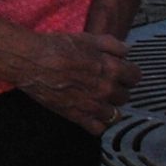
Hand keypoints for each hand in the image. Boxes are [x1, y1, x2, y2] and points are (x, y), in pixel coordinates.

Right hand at [10, 30, 138, 133]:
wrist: (30, 60)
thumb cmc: (55, 46)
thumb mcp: (86, 37)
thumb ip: (112, 44)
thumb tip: (126, 51)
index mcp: (110, 69)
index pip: (135, 77)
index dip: (129, 73)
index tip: (123, 72)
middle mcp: (105, 89)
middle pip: (125, 96)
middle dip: (118, 89)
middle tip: (107, 83)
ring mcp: (92, 105)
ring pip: (115, 114)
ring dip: (109, 106)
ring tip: (99, 99)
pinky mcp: (77, 116)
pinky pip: (98, 128)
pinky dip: (98, 123)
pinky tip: (92, 114)